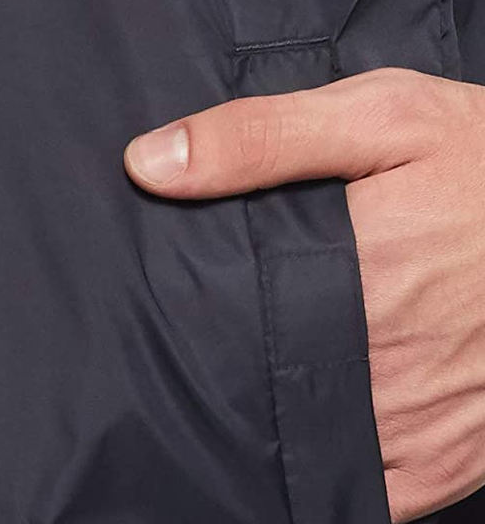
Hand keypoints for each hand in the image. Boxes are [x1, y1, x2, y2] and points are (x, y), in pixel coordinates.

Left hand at [123, 67, 484, 522]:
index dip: (182, 306)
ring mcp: (422, 418)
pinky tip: (317, 414)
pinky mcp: (455, 455)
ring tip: (263, 358)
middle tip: (212, 321)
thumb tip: (150, 163)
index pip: (219, 312)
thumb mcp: (380, 115)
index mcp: (352, 270)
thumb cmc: (484, 159)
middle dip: (223, 352)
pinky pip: (373, 488)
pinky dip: (337, 460)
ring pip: (308, 437)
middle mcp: (382, 357)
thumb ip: (262, 136)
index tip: (165, 290)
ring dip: (276, 407)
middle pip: (255, 375)